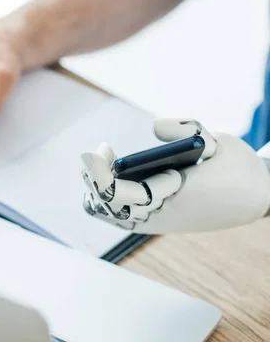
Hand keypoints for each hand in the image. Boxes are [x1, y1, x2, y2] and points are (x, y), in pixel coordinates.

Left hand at [80, 119, 269, 233]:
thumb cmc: (236, 168)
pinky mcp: (156, 222)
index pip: (117, 193)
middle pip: (107, 203)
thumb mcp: (217, 142)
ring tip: (97, 164)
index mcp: (170, 197)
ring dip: (98, 190)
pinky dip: (107, 202)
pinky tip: (103, 182)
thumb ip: (186, 129)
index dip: (102, 172)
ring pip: (111, 213)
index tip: (104, 148)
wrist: (257, 197)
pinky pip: (120, 216)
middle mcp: (158, 215)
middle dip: (96, 176)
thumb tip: (154, 126)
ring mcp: (155, 222)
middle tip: (100, 151)